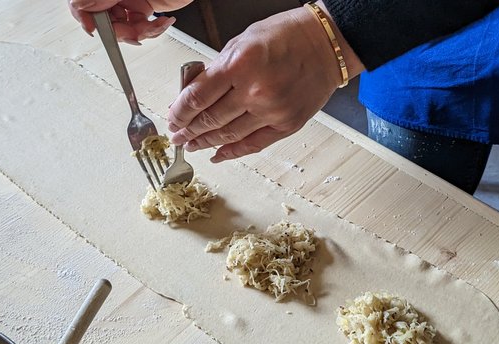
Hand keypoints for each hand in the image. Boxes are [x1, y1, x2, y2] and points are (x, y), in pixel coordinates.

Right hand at [68, 0, 190, 44]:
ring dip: (141, 33)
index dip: (88, 20)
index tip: (94, 29)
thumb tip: (78, 8)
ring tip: (153, 25)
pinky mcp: (145, 8)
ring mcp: (129, 1)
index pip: (83, 7)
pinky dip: (154, 29)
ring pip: (125, 29)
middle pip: (105, 22)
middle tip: (131, 29)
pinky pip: (143, 28)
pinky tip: (162, 22)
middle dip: (120, 31)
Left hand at [167, 2, 363, 162]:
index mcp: (240, 65)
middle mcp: (255, 92)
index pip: (197, 98)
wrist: (327, 44)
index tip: (172, 118)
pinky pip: (254, 144)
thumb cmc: (288, 36)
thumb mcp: (242, 41)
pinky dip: (233, 152)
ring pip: (228, 136)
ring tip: (193, 144)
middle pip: (210, 120)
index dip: (179, 113)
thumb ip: (217, 69)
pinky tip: (218, 154)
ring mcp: (273, 111)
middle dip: (188, 130)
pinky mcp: (288, 125)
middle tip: (178, 135)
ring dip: (206, 142)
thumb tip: (193, 94)